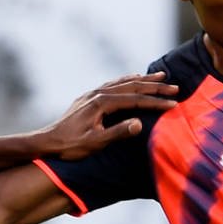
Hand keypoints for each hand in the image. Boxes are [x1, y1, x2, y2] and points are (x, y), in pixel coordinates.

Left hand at [40, 72, 177, 161]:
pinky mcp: (89, 97)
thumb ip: (118, 133)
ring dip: (143, 80)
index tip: (173, 104)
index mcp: (102, 103)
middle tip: (174, 87)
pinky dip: (127, 80)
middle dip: (155, 87)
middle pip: (132, 86)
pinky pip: (113, 84)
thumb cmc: (70, 146)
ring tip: (160, 77)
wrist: (47, 142)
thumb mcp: (95, 143)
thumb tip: (140, 123)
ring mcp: (93, 93)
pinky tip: (132, 79)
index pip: (135, 100)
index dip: (156, 102)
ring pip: (123, 82)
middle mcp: (98, 93)